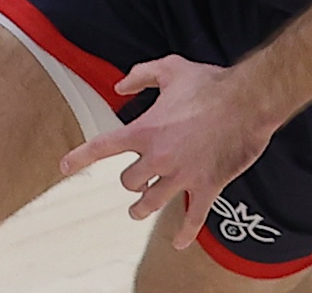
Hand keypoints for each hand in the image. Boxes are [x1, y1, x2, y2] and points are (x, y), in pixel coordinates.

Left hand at [57, 55, 280, 249]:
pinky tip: (178, 243)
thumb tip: (119, 87)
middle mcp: (158, 157)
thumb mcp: (171, 68)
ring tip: (138, 210)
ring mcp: (182, 175)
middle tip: (135, 179)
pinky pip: (192, 218)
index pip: (102, 148)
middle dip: (130, 180)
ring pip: (150, 204)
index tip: (63, 166)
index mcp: (145, 131)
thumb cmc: (210, 83)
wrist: (248, 101)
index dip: (79, 158)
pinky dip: (184, 233)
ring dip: (141, 208)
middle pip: (128, 182)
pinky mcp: (206, 186)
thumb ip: (141, 75)